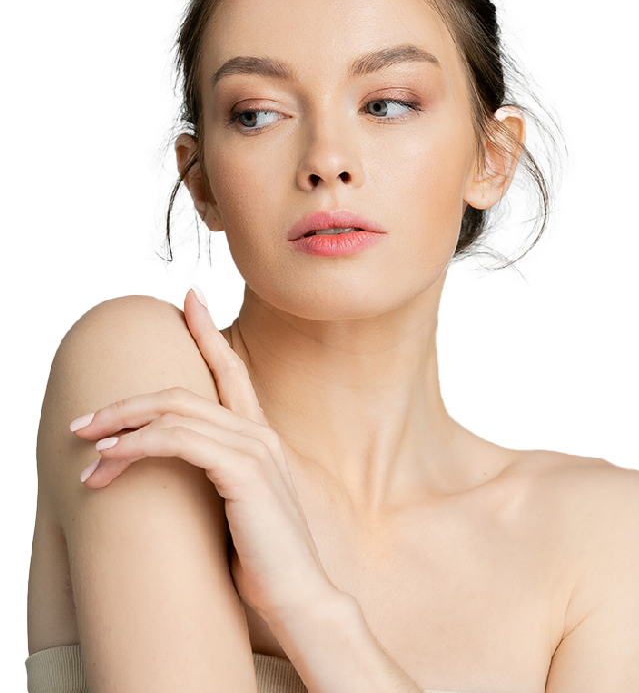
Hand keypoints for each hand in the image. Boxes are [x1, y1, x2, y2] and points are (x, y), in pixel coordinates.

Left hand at [70, 285, 332, 623]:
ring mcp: (255, 448)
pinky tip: (110, 461)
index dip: (207, 329)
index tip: (188, 298)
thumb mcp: (236, 504)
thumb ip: (215, 473)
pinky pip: (179, 440)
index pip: (230, 369)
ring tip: (85, 443)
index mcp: (260, 435)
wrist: (299, 595)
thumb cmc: (263, 557)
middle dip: (128, 399)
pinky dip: (138, 445)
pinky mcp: (244, 470)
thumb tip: (173, 463)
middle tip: (85, 418)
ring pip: (175, 410)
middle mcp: (259, 432)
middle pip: (185, 388)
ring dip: (121, 425)